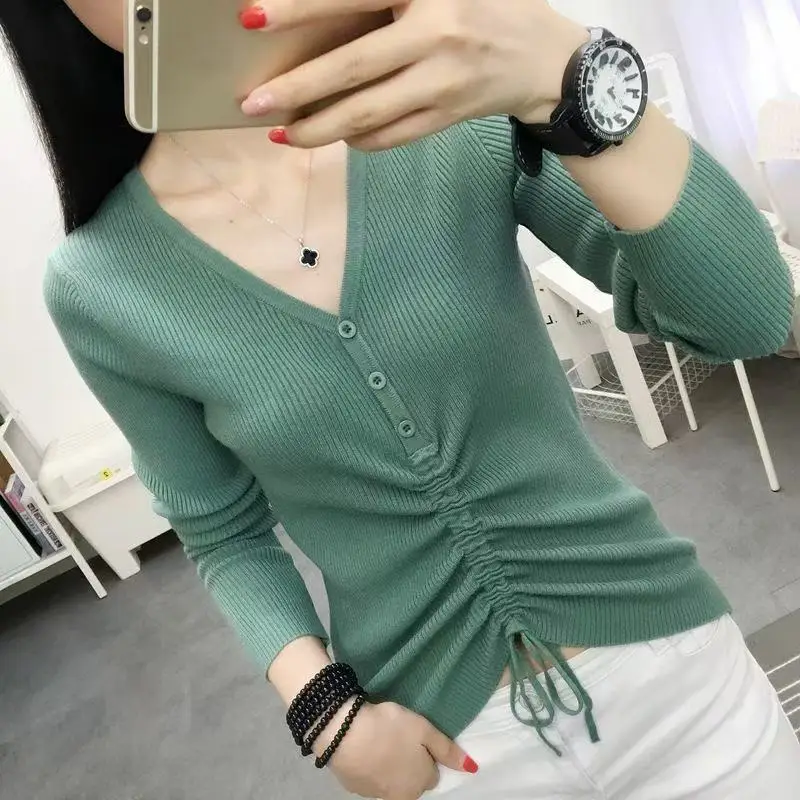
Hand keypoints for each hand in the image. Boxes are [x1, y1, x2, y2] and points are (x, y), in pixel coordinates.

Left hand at [239, 0, 590, 149]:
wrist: (548, 58)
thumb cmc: (491, 5)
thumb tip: (329, 13)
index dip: (301, 9)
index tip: (252, 19)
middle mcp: (436, 36)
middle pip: (352, 71)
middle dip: (296, 92)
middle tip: (252, 106)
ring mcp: (443, 84)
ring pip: (368, 114)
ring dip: (320, 130)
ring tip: (285, 137)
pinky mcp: (448, 117)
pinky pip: (394, 136)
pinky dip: (360, 140)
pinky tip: (337, 138)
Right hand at [317, 700, 476, 798]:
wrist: (344, 732)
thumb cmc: (390, 728)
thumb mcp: (424, 730)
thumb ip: (447, 750)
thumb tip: (473, 768)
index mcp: (420, 783)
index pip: (432, 774)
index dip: (425, 755)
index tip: (415, 738)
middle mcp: (400, 796)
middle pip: (411, 781)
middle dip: (408, 765)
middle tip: (397, 738)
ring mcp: (375, 795)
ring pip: (389, 782)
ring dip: (388, 767)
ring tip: (380, 741)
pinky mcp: (354, 788)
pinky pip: (369, 778)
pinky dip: (369, 767)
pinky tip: (364, 749)